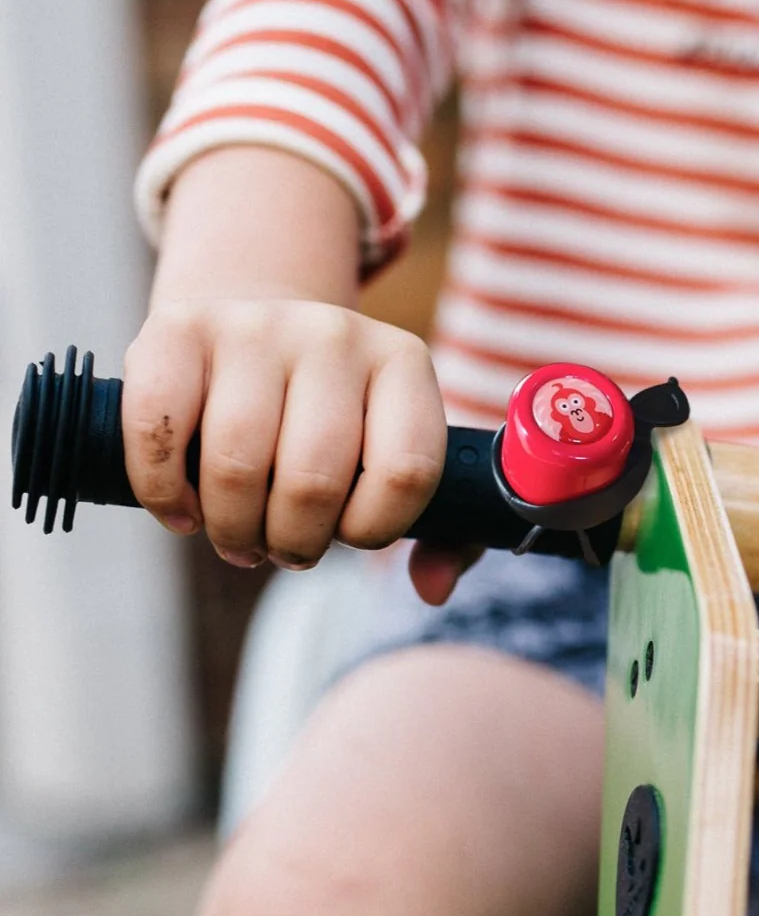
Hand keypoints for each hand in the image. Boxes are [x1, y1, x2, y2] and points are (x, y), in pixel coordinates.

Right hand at [122, 298, 445, 570]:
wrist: (256, 341)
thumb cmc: (337, 425)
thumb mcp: (399, 463)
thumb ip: (442, 537)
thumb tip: (433, 589)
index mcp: (404, 366)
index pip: (406, 471)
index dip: (371, 528)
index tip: (349, 535)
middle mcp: (336, 334)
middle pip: (313, 480)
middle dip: (293, 543)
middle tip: (282, 548)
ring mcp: (256, 325)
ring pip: (236, 466)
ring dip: (232, 529)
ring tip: (238, 534)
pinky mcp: (180, 327)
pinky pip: (159, 430)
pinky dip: (164, 492)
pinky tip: (182, 510)